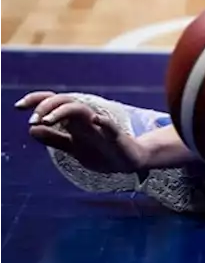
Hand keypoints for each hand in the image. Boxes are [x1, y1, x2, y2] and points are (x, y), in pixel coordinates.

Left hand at [16, 91, 146, 173]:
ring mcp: (100, 128)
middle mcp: (86, 120)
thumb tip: (31, 130)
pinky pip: (110, 127)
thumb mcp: (73, 147)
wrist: (130, 161)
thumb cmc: (101, 152)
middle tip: (31, 119)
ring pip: (82, 111)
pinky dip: (103, 122)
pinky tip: (94, 120)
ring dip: (64, 111)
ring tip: (47, 120)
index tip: (18, 106)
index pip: (55, 104)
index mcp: (75, 122)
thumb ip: (54, 139)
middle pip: (66, 102)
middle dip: (47, 106)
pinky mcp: (116, 138)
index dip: (37, 101)